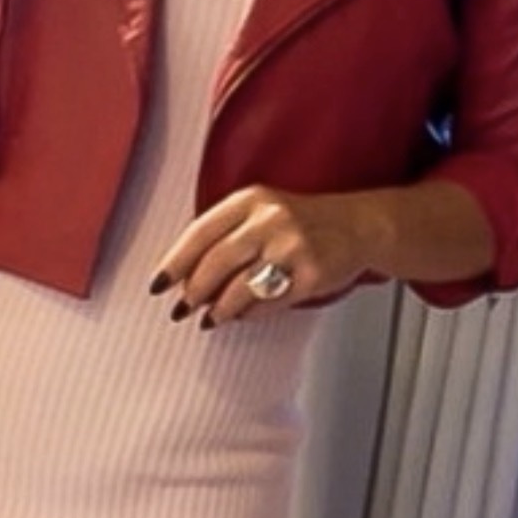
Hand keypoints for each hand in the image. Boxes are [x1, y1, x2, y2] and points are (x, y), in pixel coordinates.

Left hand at [151, 187, 374, 323]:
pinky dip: (249, 313)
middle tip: (183, 308)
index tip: (158, 285)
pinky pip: (269, 303)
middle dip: (194, 291)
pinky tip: (242, 313)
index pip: (200, 232)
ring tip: (211, 318)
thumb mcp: (261, 211)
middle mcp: (270, 219)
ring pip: (239, 288)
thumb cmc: (303, 223)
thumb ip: (224, 235)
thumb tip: (184, 277)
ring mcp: (293, 247)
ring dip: (219, 309)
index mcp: (251, 199)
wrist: (359, 225)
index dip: (174, 263)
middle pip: (215, 262)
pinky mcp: (311, 274)